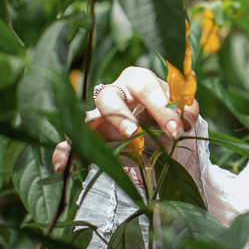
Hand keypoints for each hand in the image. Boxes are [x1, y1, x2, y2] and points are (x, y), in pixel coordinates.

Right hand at [51, 66, 199, 171]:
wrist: (161, 139)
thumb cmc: (167, 119)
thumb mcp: (182, 115)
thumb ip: (187, 113)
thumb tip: (185, 119)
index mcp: (138, 81)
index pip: (145, 85)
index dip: (160, 106)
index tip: (176, 129)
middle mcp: (115, 93)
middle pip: (109, 95)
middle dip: (123, 115)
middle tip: (137, 134)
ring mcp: (98, 114)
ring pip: (88, 115)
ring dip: (97, 131)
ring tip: (116, 144)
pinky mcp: (89, 135)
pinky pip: (70, 140)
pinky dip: (64, 151)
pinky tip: (61, 166)